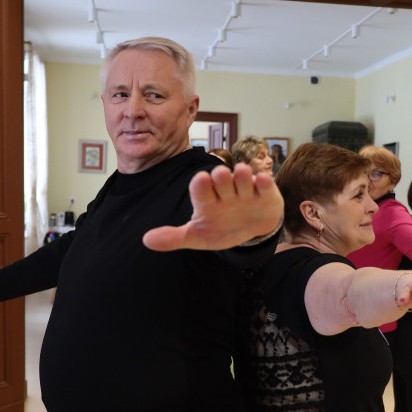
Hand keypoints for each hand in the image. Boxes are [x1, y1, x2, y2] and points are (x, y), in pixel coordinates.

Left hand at [143, 162, 283, 250]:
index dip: (201, 185)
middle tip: (219, 174)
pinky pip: (264, 187)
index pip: (201, 189)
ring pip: (242, 180)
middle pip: (222, 181)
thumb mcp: (198, 237)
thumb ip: (174, 237)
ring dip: (242, 176)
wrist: (252, 229)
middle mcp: (225, 191)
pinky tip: (262, 180)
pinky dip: (264, 184)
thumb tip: (146, 240)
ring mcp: (246, 191)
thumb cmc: (222, 229)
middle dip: (221, 178)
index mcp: (207, 199)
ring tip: (241, 171)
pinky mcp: (265, 194)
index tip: (200, 180)